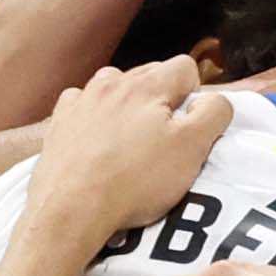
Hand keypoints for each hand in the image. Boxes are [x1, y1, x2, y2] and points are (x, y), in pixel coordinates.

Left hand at [23, 55, 229, 249]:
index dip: (194, 96)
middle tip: (163, 141)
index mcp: (147, 85)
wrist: (72, 209)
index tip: (187, 127)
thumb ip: (213, 114)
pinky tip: (97, 144)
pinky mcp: (60, 121)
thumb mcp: (192, 149)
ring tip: (128, 142)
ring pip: (114, 88)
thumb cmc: (136, 181)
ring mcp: (81, 100)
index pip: (185, 66)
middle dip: (162, 100)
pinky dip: (94, 118)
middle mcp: (112, 82)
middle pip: (150, 75)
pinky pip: (83, 106)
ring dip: (127, 105)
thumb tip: (215, 99)